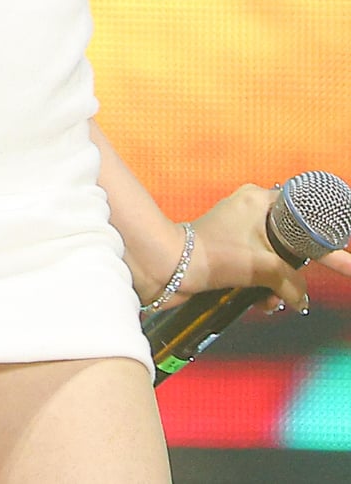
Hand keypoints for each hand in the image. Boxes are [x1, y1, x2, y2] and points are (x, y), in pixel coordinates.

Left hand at [183, 182, 350, 315]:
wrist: (171, 268)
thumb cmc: (214, 255)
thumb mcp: (264, 267)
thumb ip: (292, 282)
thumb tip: (301, 300)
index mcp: (258, 200)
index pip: (302, 209)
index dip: (324, 229)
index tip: (343, 241)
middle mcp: (249, 211)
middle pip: (291, 240)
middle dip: (299, 270)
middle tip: (323, 282)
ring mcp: (238, 233)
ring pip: (276, 261)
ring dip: (279, 285)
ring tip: (272, 301)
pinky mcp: (229, 254)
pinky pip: (259, 271)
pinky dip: (263, 288)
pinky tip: (261, 304)